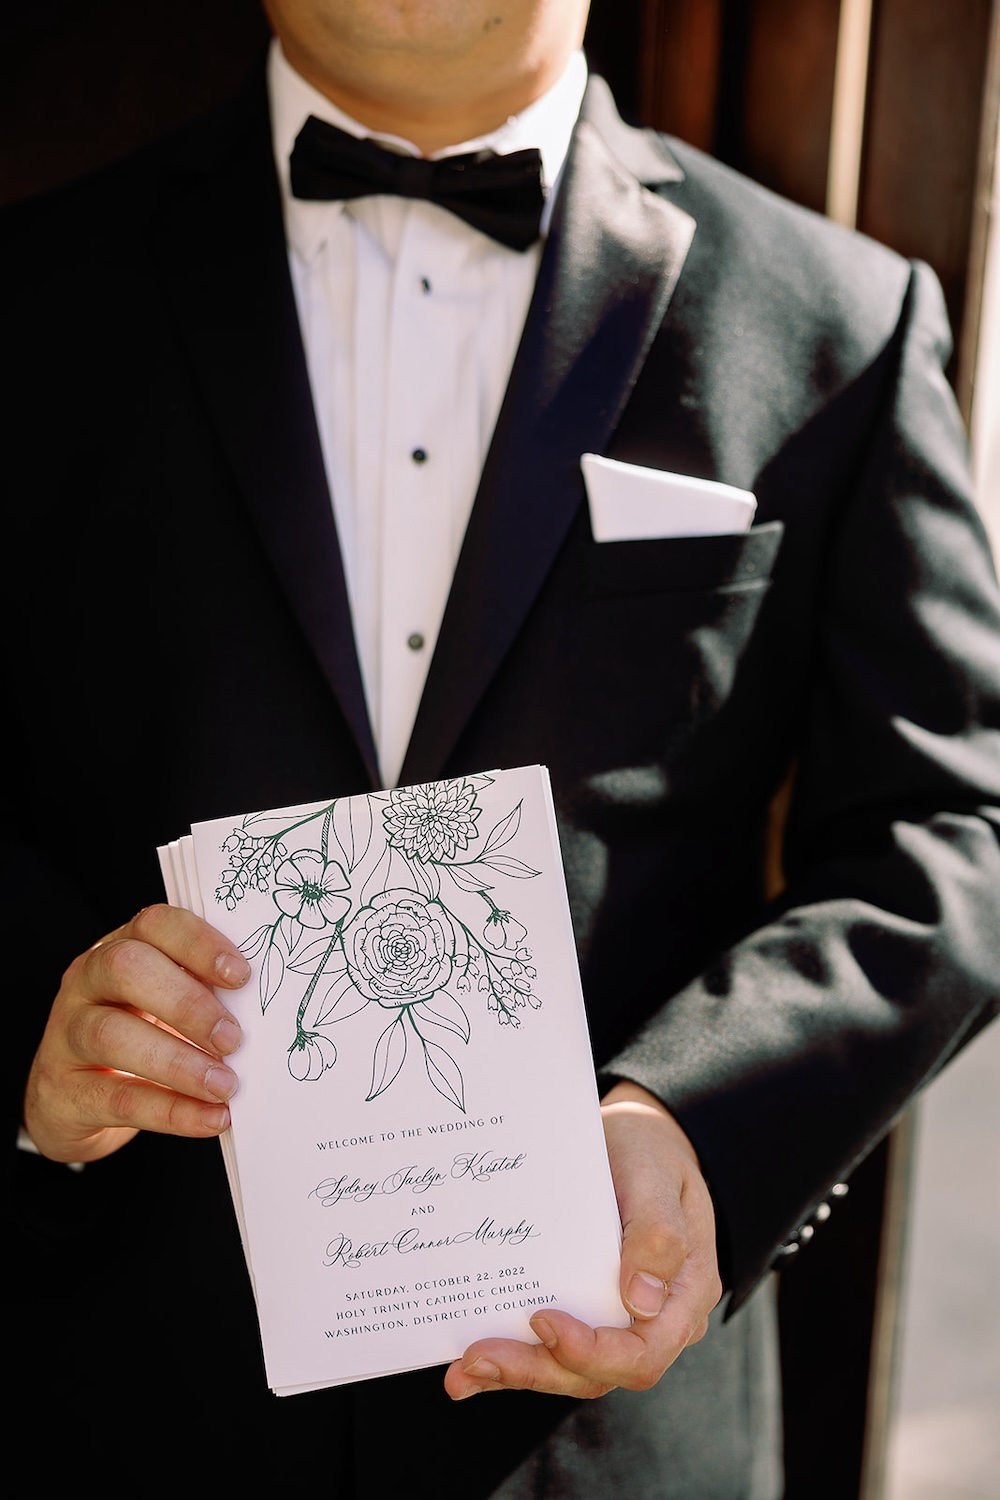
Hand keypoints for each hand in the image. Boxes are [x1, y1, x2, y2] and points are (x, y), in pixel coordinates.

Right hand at [23, 904, 249, 1164]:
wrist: (70, 1101)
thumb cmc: (136, 1037)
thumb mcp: (163, 1005)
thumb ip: (203, 995)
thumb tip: (264, 1013)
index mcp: (119, 948)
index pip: (154, 924)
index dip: (199, 944)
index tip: (242, 976)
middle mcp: (86, 982)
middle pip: (125, 968)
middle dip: (187, 1003)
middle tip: (233, 1040)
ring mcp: (66, 1035)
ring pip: (112, 1034)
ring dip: (179, 1062)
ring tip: (225, 1085)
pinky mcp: (62, 1092)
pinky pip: (117, 1098)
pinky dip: (171, 1110)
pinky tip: (210, 1118)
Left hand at [443, 1081, 721, 1400]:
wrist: (640, 1138)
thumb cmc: (653, 1153)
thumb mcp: (658, 1175)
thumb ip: (658, 1233)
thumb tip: (641, 1300)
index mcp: (684, 1296)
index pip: (642, 1352)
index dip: (591, 1352)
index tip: (542, 1320)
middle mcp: (653, 1320)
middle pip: (598, 1372)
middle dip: (536, 1369)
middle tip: (478, 1358)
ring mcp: (617, 1320)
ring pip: (570, 1369)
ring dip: (516, 1371)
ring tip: (464, 1369)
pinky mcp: (586, 1311)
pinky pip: (552, 1348)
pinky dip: (513, 1357)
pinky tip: (469, 1365)